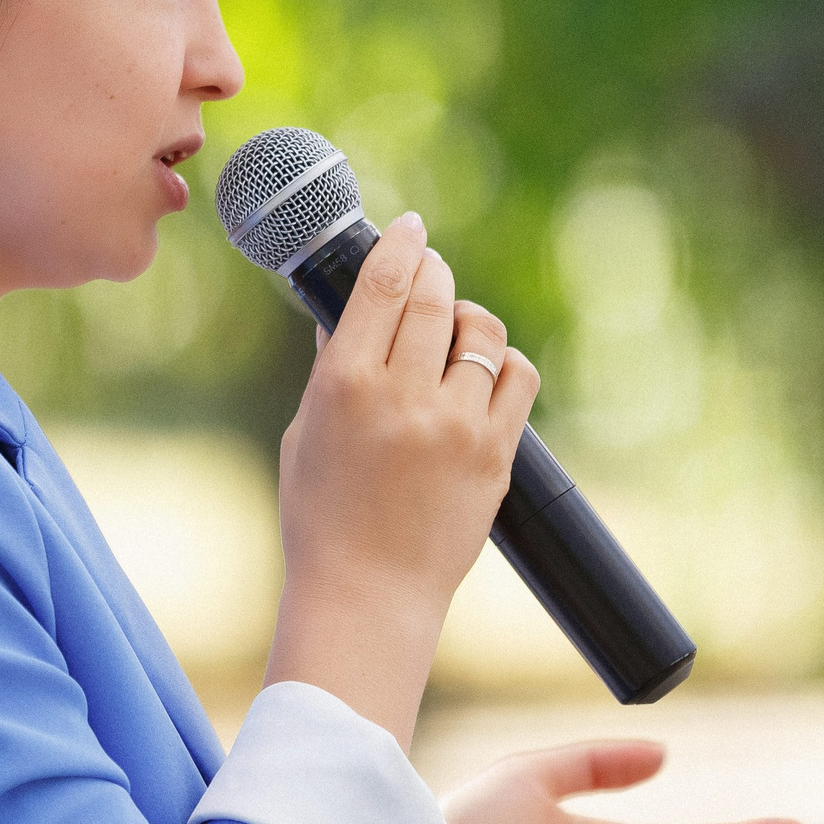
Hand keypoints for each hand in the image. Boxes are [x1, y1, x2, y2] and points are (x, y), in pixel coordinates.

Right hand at [266, 213, 538, 746]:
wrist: (367, 595)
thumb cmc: (322, 518)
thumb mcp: (306, 435)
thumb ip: (330, 372)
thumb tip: (348, 317)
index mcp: (343, 386)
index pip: (384, 285)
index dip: (401, 244)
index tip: (410, 228)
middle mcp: (402, 396)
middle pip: (435, 297)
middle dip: (435, 273)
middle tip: (430, 271)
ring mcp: (455, 425)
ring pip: (481, 330)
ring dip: (468, 318)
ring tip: (454, 333)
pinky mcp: (495, 454)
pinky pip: (517, 376)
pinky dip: (502, 363)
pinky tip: (483, 373)